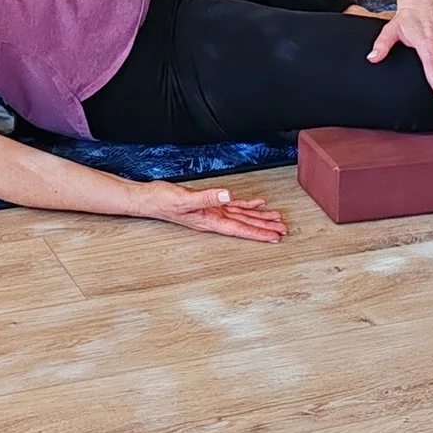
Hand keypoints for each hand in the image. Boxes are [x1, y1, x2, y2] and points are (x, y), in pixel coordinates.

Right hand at [138, 183, 287, 241]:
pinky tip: (256, 203)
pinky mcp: (208, 204)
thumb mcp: (185, 199)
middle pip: (245, 225)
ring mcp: (212, 212)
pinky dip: (246, 204)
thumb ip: (207, 197)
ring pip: (242, 216)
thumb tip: (228, 196)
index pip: (240, 228)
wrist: (150, 198)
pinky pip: (232, 206)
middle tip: (283, 230)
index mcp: (210, 220)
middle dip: (265, 228)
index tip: (274, 237)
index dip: (258, 233)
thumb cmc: (163, 201)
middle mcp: (214, 218)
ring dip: (259, 218)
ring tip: (276, 219)